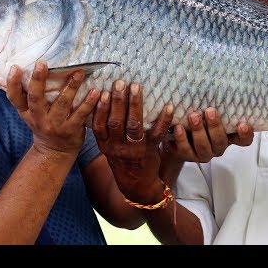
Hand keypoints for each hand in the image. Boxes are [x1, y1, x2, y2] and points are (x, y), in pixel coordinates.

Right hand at [6, 61, 100, 155]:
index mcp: (27, 112)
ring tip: (79, 72)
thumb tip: (26, 68)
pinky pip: (80, 114)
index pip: (15, 97)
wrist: (54, 152)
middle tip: (41, 63)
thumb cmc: (43, 125)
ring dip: (71, 87)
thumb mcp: (31, 114)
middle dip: (38, 80)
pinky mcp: (71, 130)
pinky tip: (95, 91)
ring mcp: (55, 125)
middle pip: (35, 98)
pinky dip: (88, 102)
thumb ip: (28, 96)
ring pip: (62, 103)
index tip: (15, 67)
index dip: (12, 83)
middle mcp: (38, 118)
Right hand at [92, 80, 174, 204]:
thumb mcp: (108, 148)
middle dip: (118, 101)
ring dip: (136, 105)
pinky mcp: (151, 150)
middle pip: (116, 122)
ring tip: (136, 87)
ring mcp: (135, 149)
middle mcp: (118, 147)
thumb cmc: (122, 159)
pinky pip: (157, 133)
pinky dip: (163, 119)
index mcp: (106, 145)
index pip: (100, 125)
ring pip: (134, 126)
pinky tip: (168, 106)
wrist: (137, 184)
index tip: (101, 92)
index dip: (100, 109)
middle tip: (120, 83)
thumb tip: (102, 100)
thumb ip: (105, 130)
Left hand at [163, 108, 254, 162]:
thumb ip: (215, 102)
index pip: (243, 140)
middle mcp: (217, 146)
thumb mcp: (207, 109)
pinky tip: (178, 127)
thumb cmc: (197, 116)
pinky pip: (185, 150)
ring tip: (193, 116)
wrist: (175, 133)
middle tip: (209, 111)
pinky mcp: (187, 156)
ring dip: (199, 132)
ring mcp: (203, 153)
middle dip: (215, 127)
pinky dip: (181, 138)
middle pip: (221, 142)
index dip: (245, 134)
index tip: (242, 124)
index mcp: (228, 135)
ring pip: (204, 148)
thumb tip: (216, 79)